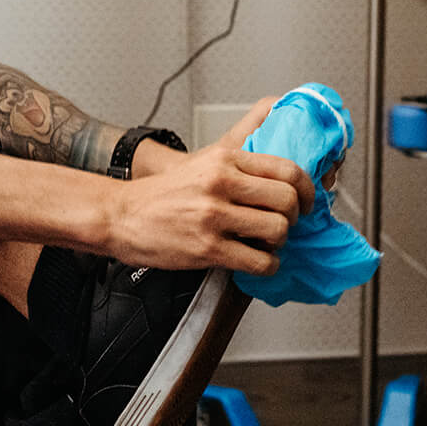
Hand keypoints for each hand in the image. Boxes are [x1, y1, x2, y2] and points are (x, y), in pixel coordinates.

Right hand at [102, 96, 312, 272]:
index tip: (307, 201)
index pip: (287, 169)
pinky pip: (258, 261)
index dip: (307, 189)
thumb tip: (282, 184)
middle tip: (285, 225)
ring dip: (279, 243)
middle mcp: (221, 183)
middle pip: (288, 200)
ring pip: (277, 230)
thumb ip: (239, 169)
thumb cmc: (161, 195)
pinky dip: (267, 266)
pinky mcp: (207, 248)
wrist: (119, 215)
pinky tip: (257, 262)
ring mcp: (214, 216)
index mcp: (225, 159)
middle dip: (295, 218)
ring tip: (266, 244)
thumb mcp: (202, 165)